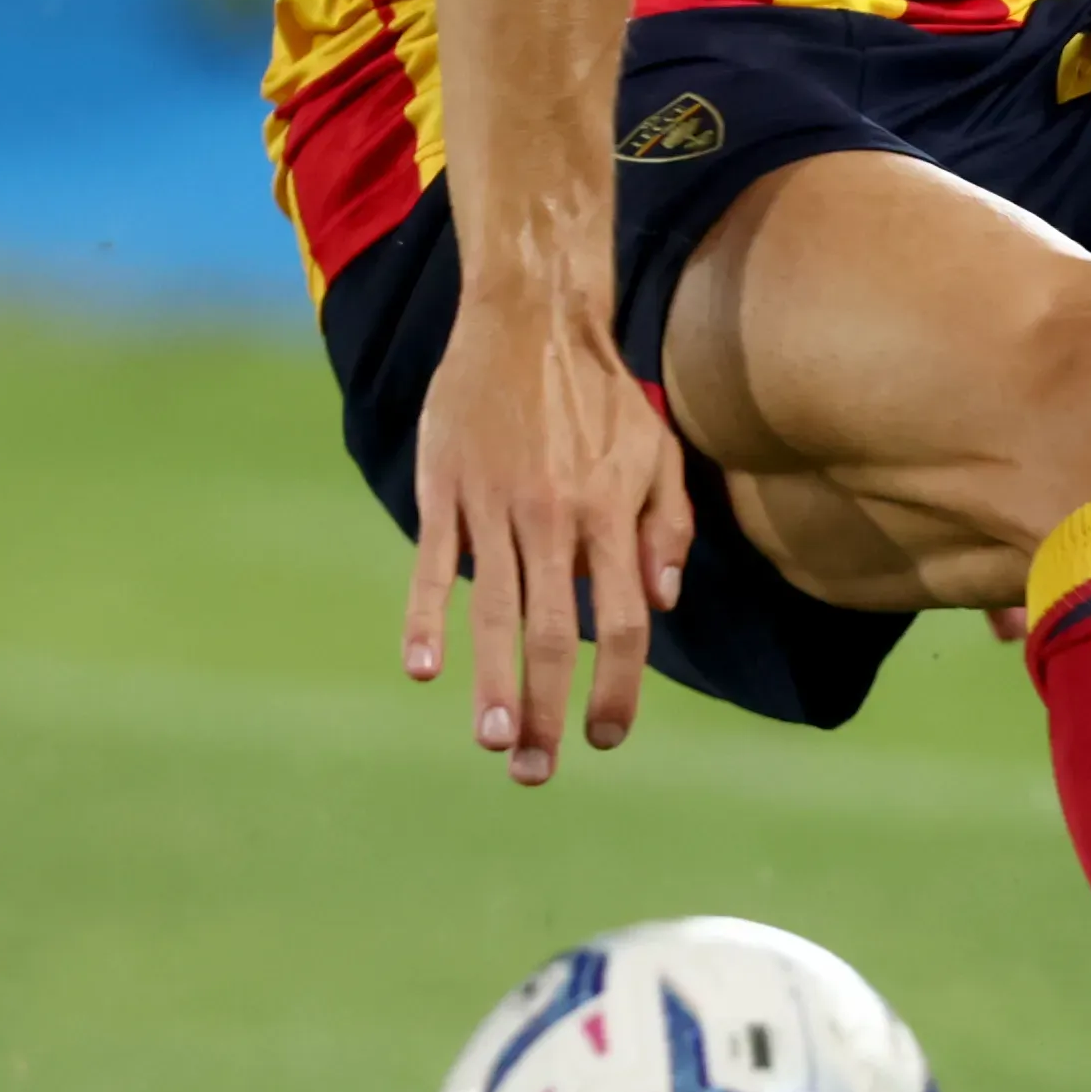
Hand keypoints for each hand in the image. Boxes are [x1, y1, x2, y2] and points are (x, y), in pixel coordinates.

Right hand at [404, 280, 692, 784]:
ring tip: (493, 742)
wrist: (532, 319)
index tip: (606, 735)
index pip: (621, 624)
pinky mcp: (446, 490)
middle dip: (545, 712)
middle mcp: (556, 518)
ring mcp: (496, 505)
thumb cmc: (603, 392)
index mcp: (611, 514)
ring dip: (491, 685)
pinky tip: (422, 669)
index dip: (617, 687)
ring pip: (493, 612)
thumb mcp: (658, 451)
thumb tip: (663, 604)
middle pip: (552, 635)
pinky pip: (434, 566)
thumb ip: (668, 527)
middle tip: (536, 772)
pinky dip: (426, 619)